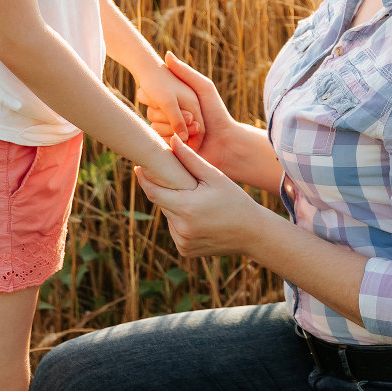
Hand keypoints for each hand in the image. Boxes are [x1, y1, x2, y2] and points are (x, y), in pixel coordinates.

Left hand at [136, 135, 264, 257]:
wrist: (252, 233)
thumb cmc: (235, 200)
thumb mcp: (215, 177)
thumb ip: (190, 159)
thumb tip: (172, 140)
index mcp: (186, 208)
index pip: (154, 192)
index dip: (144, 180)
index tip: (138, 168)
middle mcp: (181, 228)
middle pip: (163, 204)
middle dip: (167, 192)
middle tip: (178, 182)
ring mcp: (182, 242)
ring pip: (169, 218)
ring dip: (175, 207)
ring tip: (195, 201)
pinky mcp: (185, 251)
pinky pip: (176, 231)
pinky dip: (182, 223)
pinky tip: (199, 218)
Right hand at [140, 52, 242, 170]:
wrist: (227, 144)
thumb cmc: (217, 113)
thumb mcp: (202, 88)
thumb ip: (185, 73)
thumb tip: (166, 54)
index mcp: (174, 105)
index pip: (156, 98)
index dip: (167, 101)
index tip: (190, 105)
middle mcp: (169, 120)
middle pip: (153, 114)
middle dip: (173, 118)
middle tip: (195, 120)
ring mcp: (168, 136)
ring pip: (154, 130)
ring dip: (175, 131)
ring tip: (194, 134)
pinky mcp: (169, 152)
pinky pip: (159, 145)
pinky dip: (172, 143)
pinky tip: (187, 143)